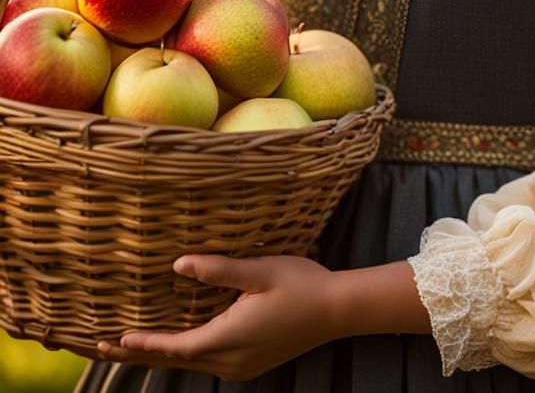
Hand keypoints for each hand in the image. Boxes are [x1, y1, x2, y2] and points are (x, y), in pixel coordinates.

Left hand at [93, 252, 340, 380]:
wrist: (336, 311)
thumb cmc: (300, 284)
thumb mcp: (260, 268)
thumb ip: (219, 269)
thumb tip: (179, 264)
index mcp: (229, 339)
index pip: (175, 347)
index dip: (144, 343)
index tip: (114, 338)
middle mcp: (230, 361)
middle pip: (176, 361)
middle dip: (140, 352)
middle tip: (102, 347)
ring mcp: (240, 366)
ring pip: (190, 362)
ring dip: (159, 354)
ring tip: (128, 345)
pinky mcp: (248, 363)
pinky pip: (205, 360)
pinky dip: (181, 352)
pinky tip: (171, 342)